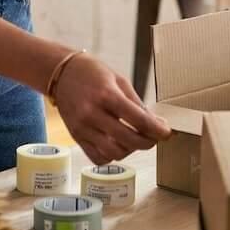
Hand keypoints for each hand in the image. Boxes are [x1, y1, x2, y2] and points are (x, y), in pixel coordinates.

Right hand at [52, 54, 170, 165]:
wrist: (61, 73)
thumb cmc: (92, 72)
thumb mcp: (119, 80)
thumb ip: (136, 104)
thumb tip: (156, 123)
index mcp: (106, 95)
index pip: (138, 119)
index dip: (157, 129)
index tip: (167, 132)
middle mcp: (92, 113)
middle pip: (128, 139)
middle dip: (148, 142)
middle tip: (155, 137)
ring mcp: (82, 127)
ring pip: (114, 153)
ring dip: (130, 150)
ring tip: (135, 139)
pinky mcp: (76, 137)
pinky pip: (98, 157)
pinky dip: (112, 156)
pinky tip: (117, 144)